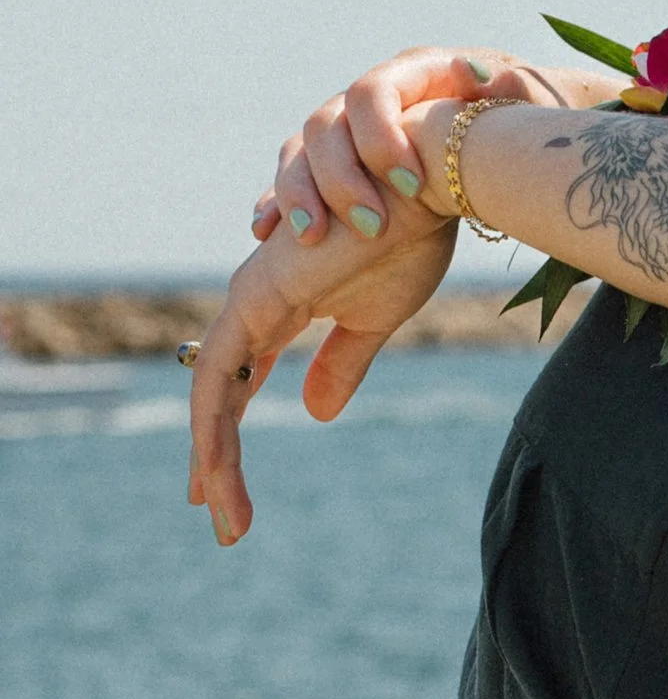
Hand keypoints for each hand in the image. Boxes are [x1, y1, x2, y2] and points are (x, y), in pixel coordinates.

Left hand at [189, 206, 455, 545]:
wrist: (426, 182)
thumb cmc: (411, 233)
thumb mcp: (379, 317)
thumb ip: (343, 362)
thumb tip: (316, 414)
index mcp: (283, 308)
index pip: (244, 383)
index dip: (232, 433)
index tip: (228, 489)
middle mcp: (256, 304)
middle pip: (218, 396)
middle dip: (213, 460)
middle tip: (213, 516)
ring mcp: (249, 302)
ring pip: (210, 397)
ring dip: (213, 459)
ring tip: (220, 513)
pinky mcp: (254, 301)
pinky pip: (218, 379)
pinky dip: (215, 427)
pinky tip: (217, 467)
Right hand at [249, 49, 609, 245]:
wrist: (511, 126)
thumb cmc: (524, 110)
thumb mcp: (530, 99)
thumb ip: (518, 92)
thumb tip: (506, 81)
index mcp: (414, 71)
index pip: (374, 93)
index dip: (380, 135)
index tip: (412, 185)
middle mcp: (369, 95)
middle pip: (326, 127)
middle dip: (342, 178)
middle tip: (372, 226)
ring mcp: (347, 126)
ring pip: (300, 154)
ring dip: (301, 195)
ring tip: (312, 239)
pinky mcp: (333, 161)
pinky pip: (292, 179)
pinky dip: (278, 203)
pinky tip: (266, 231)